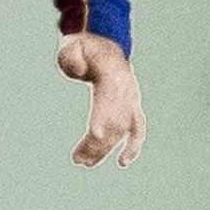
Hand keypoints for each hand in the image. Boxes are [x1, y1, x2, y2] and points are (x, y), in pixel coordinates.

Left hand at [60, 31, 144, 167]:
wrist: (105, 47)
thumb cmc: (85, 48)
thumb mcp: (72, 46)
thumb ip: (71, 56)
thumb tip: (78, 70)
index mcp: (112, 75)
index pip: (107, 99)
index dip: (101, 116)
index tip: (94, 134)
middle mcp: (127, 90)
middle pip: (114, 120)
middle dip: (97, 142)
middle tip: (77, 159)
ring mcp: (133, 99)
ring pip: (122, 130)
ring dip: (105, 149)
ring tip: (84, 162)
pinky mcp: (133, 107)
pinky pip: (138, 129)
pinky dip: (134, 146)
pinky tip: (122, 162)